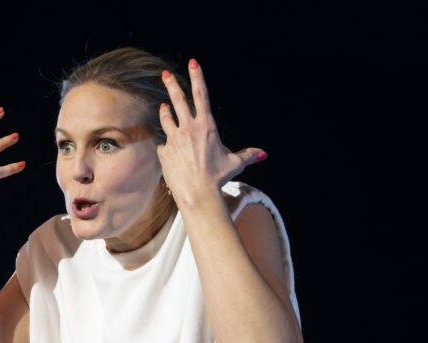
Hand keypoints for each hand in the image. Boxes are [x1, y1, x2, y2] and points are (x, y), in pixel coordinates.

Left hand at [157, 59, 266, 207]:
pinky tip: (168, 148)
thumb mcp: (235, 164)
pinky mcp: (164, 151)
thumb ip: (248, 155)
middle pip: (178, 100)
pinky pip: (164, 145)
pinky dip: (167, 145)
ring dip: (165, 112)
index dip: (197, 77)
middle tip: (165, 74)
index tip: (193, 63)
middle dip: (171, 84)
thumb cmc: (218, 177)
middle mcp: (188, 128)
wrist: (198, 193)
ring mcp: (174, 139)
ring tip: (164, 107)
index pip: (201, 95)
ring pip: (166, 119)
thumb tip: (263, 154)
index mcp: (207, 126)